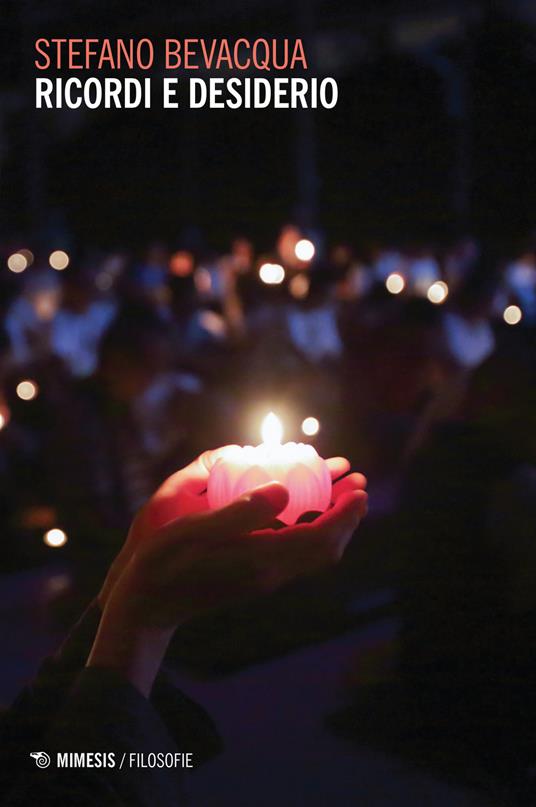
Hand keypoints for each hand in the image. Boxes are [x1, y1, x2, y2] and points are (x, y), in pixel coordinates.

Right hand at [90, 451, 366, 695]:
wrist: (146, 607)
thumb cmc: (161, 563)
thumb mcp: (192, 531)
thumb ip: (238, 513)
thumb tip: (283, 491)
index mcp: (259, 559)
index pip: (320, 538)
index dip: (345, 513)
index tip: (359, 487)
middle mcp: (270, 573)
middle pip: (326, 548)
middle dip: (346, 515)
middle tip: (355, 481)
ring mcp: (264, 580)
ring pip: (314, 554)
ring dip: (332, 522)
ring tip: (337, 490)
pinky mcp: (255, 580)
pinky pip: (298, 554)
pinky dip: (312, 530)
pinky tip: (302, 509)